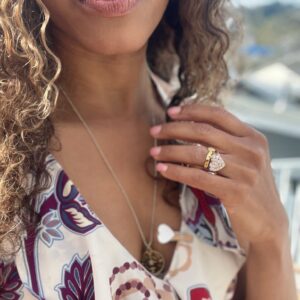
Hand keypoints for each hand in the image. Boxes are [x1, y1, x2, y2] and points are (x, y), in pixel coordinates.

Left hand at [149, 103, 288, 248]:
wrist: (268, 221)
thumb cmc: (249, 185)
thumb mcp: (245, 158)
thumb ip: (227, 142)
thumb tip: (190, 127)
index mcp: (253, 137)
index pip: (218, 115)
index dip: (192, 111)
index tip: (170, 112)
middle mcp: (251, 151)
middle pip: (204, 132)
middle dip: (174, 129)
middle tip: (154, 130)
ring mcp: (245, 171)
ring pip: (197, 154)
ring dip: (170, 151)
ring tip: (153, 151)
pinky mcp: (236, 192)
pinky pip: (197, 177)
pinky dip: (176, 172)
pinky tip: (162, 169)